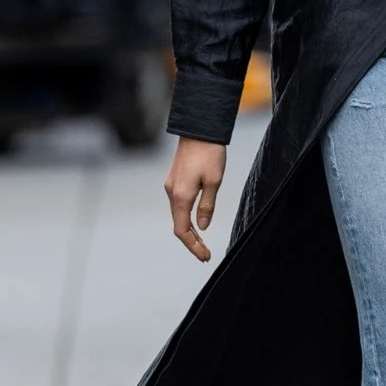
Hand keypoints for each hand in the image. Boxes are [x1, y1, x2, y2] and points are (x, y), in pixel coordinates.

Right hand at [165, 137, 227, 260]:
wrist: (199, 128)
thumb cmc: (209, 154)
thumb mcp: (214, 182)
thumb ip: (207, 206)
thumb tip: (201, 227)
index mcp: (181, 196)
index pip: (182, 230)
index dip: (193, 246)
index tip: (205, 256)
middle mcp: (172, 192)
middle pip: (178, 225)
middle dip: (191, 241)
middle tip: (205, 254)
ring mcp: (171, 185)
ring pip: (177, 215)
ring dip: (189, 230)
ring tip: (203, 242)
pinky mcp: (174, 179)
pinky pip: (178, 204)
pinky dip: (186, 217)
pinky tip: (196, 221)